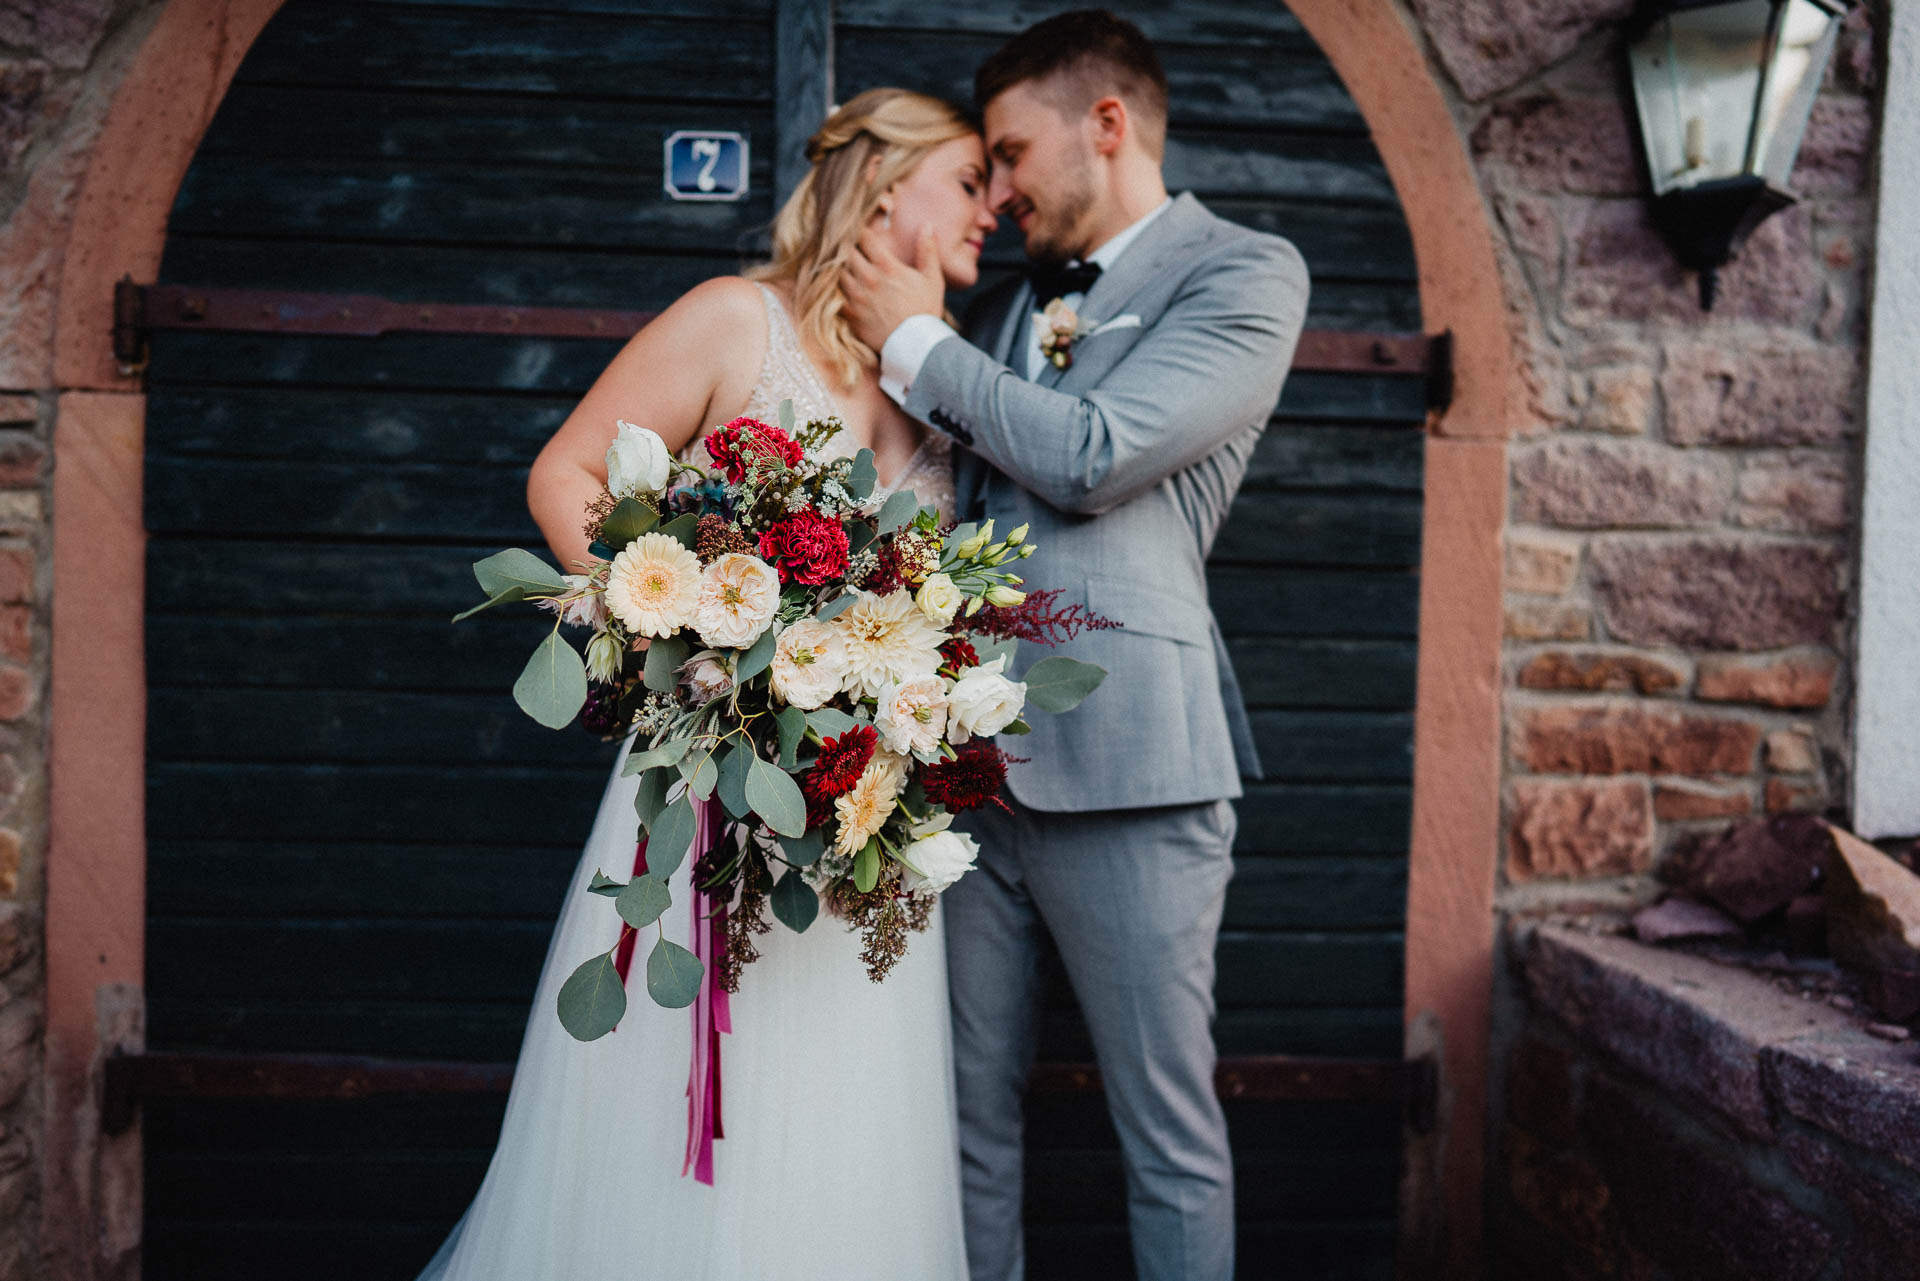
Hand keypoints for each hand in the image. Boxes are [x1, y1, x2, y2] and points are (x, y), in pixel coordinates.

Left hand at [842, 224, 943, 351]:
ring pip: (835, 272)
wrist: (916, 347)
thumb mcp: (932, 279)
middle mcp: (868, 279)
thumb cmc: (926, 311)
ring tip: (839, 263)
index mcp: (887, 267)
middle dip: (845, 245)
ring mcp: (856, 297)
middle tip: (845, 243)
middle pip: (845, 252)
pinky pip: (833, 295)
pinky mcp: (849, 314)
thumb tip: (927, 225)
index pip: (864, 237)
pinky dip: (832, 288)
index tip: (859, 228)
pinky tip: (835, 286)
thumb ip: (927, 250)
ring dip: (837, 266)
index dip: (860, 229)